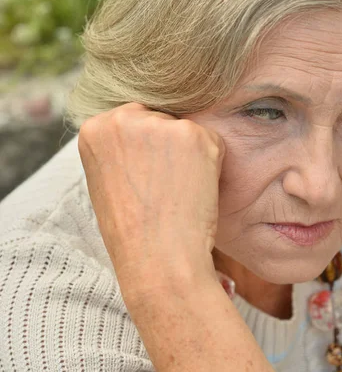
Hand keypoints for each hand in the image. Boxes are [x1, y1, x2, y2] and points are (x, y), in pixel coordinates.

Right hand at [78, 103, 224, 301]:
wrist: (158, 257)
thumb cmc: (134, 230)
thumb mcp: (108, 180)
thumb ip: (121, 149)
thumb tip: (147, 138)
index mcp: (94, 128)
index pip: (133, 122)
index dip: (146, 153)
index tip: (146, 179)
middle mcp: (123, 117)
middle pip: (161, 120)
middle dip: (168, 148)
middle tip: (166, 187)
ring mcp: (159, 123)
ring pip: (187, 132)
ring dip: (191, 156)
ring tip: (178, 191)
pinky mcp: (193, 134)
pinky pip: (212, 142)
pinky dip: (213, 164)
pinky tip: (196, 189)